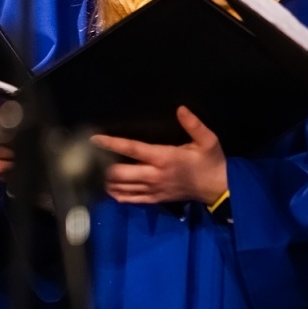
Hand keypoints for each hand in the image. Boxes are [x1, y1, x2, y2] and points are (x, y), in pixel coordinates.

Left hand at [92, 106, 227, 205]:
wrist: (219, 189)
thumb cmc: (211, 162)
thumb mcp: (208, 141)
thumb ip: (194, 125)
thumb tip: (181, 109)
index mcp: (165, 158)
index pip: (132, 149)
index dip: (112, 144)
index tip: (94, 139)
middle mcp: (155, 175)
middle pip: (121, 173)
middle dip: (102, 166)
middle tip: (87, 158)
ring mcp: (154, 189)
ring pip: (122, 188)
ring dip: (105, 181)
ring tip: (90, 171)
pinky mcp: (155, 199)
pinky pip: (131, 199)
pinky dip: (116, 195)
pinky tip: (106, 189)